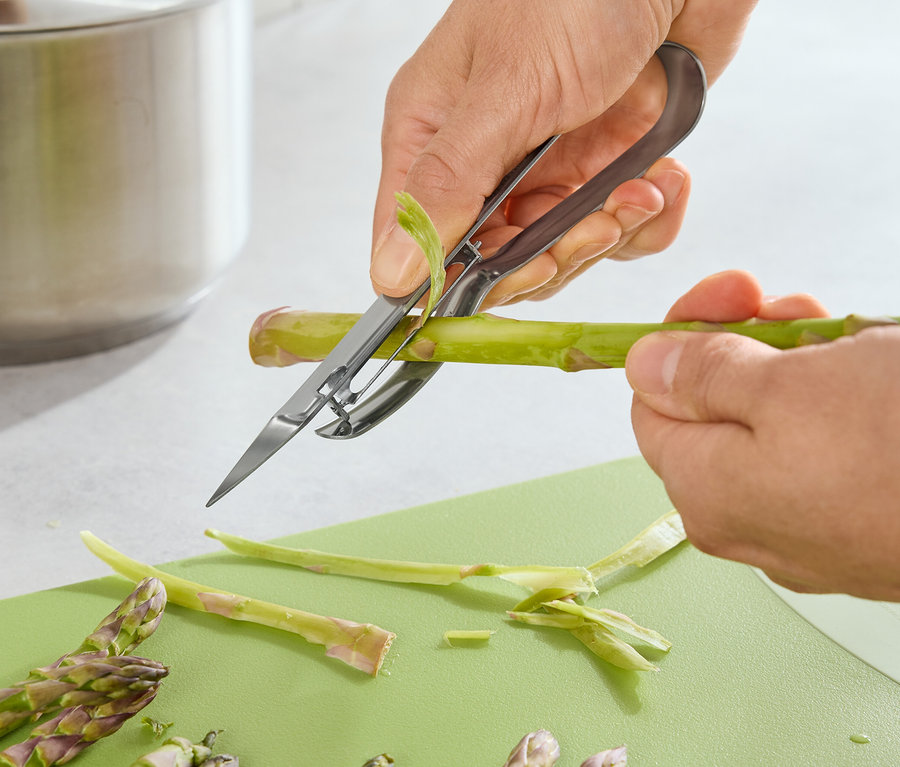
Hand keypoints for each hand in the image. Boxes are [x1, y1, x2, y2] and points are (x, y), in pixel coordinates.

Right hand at [370, 0, 757, 306]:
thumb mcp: (505, 90)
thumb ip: (447, 183)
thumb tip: (390, 271)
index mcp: (434, 133)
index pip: (418, 239)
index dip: (450, 279)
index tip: (496, 287)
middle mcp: (486, 159)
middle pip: (496, 261)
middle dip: (551, 257)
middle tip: (591, 224)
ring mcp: (548, 166)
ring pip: (561, 253)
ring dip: (608, 233)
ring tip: (639, 187)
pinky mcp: (604, 166)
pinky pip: (617, 229)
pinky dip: (647, 218)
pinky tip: (664, 177)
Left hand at [626, 270, 899, 600]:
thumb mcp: (789, 384)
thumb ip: (702, 376)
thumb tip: (642, 365)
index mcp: (705, 488)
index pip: (652, 404)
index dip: (681, 338)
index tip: (730, 292)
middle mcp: (746, 523)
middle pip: (716, 414)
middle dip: (749, 346)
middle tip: (795, 307)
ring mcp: (808, 533)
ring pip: (777, 429)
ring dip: (803, 370)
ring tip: (855, 342)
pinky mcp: (863, 530)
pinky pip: (828, 455)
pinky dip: (842, 409)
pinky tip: (878, 380)